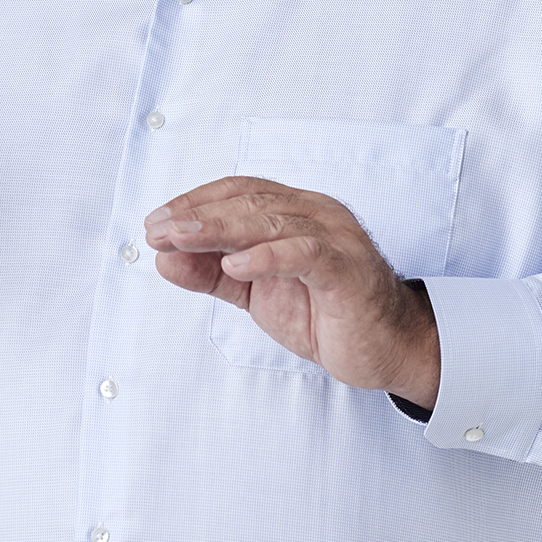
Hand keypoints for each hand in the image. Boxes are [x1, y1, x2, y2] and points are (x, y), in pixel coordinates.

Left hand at [145, 176, 439, 407]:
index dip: (194, 201)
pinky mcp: (347, 270)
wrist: (385, 350)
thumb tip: (163, 258)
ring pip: (271, 222)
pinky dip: (266, 257)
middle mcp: (317, 214)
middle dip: (197, 214)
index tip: (155, 222)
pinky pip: (304, 254)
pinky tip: (235, 265)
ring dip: (219, 229)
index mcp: (296, 211)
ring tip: (180, 239)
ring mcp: (336, 238)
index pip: (239, 191)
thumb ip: (211, 274)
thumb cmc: (324, 313)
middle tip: (158, 230)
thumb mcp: (254, 293)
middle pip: (249, 201)